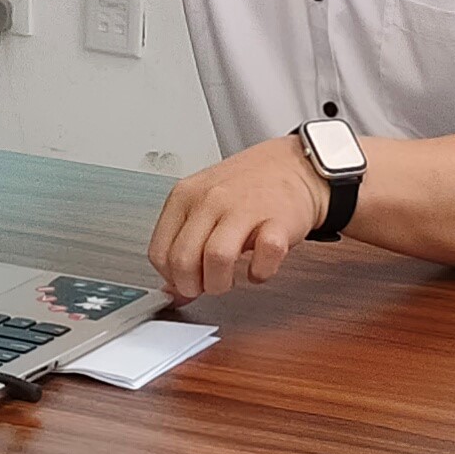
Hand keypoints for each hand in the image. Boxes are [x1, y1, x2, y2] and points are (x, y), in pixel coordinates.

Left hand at [147, 134, 333, 298]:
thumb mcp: (204, 202)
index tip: (185, 281)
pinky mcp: (278, 222)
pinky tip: (258, 267)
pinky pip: (263, 258)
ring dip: (221, 283)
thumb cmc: (248, 186)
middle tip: (207, 284)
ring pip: (216, 260)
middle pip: (183, 261)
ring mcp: (244, 209)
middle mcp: (211, 200)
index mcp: (185, 195)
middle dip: (194, 286)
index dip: (171, 278)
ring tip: (231, 278)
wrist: (295, 164)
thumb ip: (184, 241)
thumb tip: (172, 289)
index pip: (159, 253)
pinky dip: (259, 273)